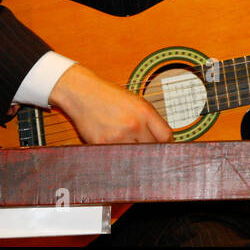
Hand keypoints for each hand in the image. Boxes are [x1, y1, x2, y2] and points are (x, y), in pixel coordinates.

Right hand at [48, 65, 171, 144]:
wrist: (83, 93)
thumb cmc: (109, 97)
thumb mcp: (136, 102)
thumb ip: (150, 120)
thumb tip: (164, 140)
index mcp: (145, 112)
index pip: (165, 136)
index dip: (166, 144)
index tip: (163, 147)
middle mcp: (134, 124)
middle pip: (152, 148)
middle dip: (149, 150)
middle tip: (144, 149)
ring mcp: (118, 136)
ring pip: (134, 156)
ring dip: (133, 154)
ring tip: (127, 147)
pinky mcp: (102, 144)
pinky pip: (116, 156)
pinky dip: (117, 155)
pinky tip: (114, 147)